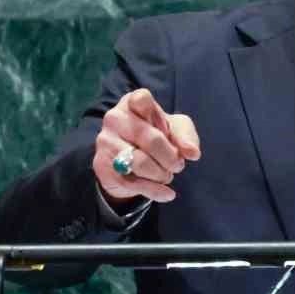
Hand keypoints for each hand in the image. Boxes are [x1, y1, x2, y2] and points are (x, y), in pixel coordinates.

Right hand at [94, 88, 200, 203]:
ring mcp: (106, 141)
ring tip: (166, 175)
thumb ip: (186, 135)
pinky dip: (155, 191)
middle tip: (178, 165)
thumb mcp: (175, 129)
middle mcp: (115, 118)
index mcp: (132, 103)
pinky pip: (133, 183)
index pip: (142, 100)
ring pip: (141, 163)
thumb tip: (192, 152)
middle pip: (151, 139)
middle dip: (171, 157)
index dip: (159, 117)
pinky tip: (167, 193)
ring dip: (162, 174)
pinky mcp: (102, 165)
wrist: (128, 163)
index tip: (167, 132)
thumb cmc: (155, 135)